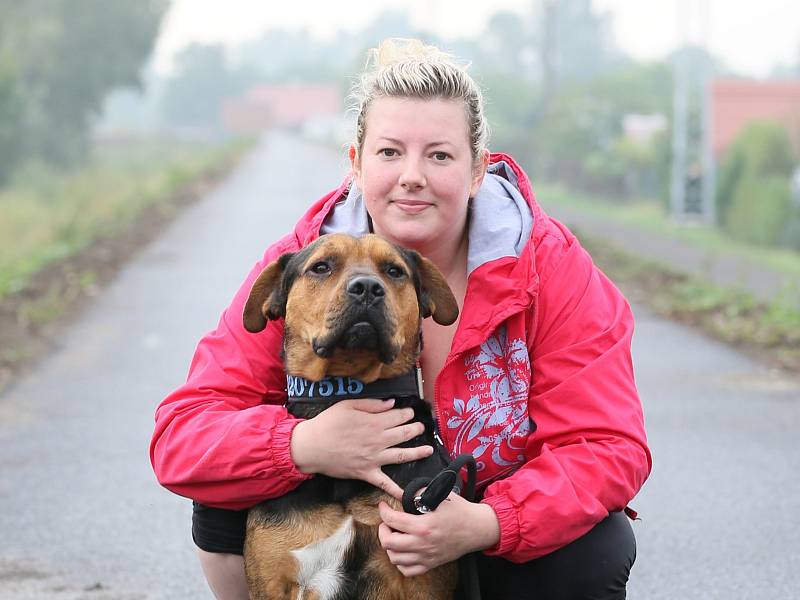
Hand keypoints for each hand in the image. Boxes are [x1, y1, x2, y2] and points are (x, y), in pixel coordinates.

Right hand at [290, 398, 432, 498]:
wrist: (311, 446)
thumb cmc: (327, 423)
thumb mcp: (348, 405)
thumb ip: (372, 404)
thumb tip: (391, 404)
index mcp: (374, 422)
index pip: (397, 416)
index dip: (407, 413)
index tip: (411, 412)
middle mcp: (378, 440)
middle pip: (403, 434)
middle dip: (415, 429)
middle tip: (422, 428)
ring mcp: (374, 458)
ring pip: (401, 455)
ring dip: (417, 453)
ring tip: (428, 450)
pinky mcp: (367, 472)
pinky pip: (384, 483)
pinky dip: (396, 490)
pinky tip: (408, 495)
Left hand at [377, 494, 500, 576]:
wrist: (477, 529)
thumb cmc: (460, 511)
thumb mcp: (440, 495)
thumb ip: (420, 491)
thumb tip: (405, 491)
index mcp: (423, 526)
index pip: (392, 520)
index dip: (383, 511)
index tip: (383, 506)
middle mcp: (422, 544)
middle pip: (388, 543)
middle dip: (383, 530)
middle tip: (387, 523)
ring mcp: (426, 557)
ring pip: (395, 558)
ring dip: (390, 546)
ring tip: (394, 535)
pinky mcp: (431, 564)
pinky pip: (407, 570)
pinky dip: (400, 562)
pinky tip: (402, 551)